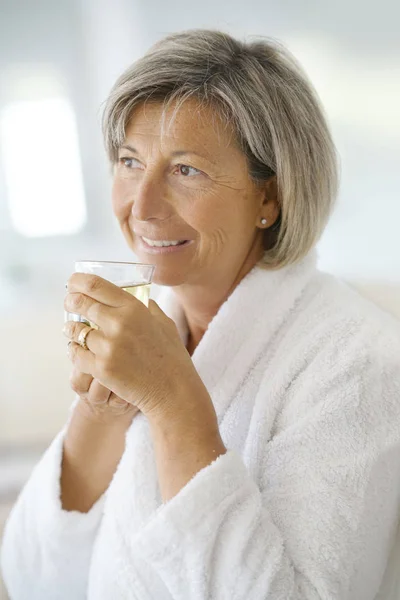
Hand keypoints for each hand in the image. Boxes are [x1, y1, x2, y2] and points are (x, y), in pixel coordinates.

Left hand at [63, 273, 204, 419]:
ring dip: (73, 330)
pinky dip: (76, 352)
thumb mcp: (165, 324)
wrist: (174, 391)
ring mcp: (109, 347)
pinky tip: (78, 350)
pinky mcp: (102, 369)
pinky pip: (77, 355)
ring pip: (77, 331)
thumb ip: (149, 308)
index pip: (97, 285)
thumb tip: (140, 297)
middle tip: (69, 303)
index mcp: (134, 309)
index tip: (73, 283)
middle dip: (71, 302)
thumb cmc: (171, 358)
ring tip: (72, 330)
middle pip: (81, 304)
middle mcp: (119, 324)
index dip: (79, 282)